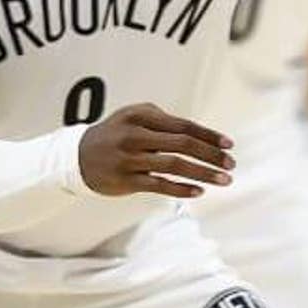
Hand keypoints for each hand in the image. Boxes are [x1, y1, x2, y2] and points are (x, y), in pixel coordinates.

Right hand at [78, 103, 233, 198]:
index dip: (209, 135)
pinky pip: (158, 185)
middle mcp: (135, 136)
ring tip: (224, 180)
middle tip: (231, 164)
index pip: (183, 125)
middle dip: (211, 155)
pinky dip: (180, 188)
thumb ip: (164, 122)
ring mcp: (129, 159)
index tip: (229, 145)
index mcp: (141, 116)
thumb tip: (201, 136)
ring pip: (173, 165)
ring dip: (202, 173)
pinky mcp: (125, 180)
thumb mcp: (135, 117)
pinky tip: (198, 191)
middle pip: (182, 144)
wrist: (76, 156)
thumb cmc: (116, 134)